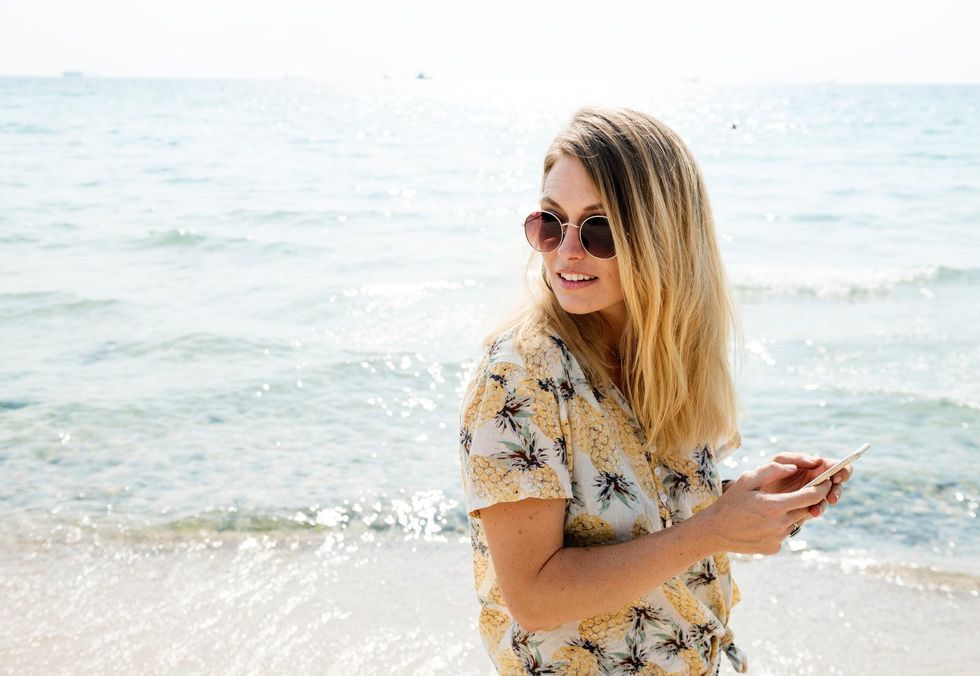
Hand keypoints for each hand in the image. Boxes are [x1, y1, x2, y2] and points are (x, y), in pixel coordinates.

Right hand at [698, 462, 832, 554]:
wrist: (715, 531)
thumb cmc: (730, 502)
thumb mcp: (747, 480)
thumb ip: (771, 470)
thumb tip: (794, 468)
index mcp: (775, 505)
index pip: (810, 496)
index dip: (822, 487)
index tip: (827, 480)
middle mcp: (780, 524)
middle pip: (808, 510)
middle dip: (810, 499)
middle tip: (804, 491)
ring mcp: (778, 538)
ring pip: (796, 522)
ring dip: (792, 513)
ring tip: (773, 507)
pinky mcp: (773, 548)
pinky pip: (784, 534)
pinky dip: (780, 526)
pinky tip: (763, 522)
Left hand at [762, 452, 851, 517]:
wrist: (753, 491)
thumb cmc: (768, 471)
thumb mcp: (780, 460)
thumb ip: (798, 458)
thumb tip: (818, 460)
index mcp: (816, 466)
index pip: (836, 466)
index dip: (842, 470)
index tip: (836, 477)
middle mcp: (818, 480)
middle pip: (837, 484)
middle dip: (837, 491)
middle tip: (831, 497)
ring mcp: (813, 495)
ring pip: (828, 499)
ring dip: (826, 504)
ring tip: (816, 509)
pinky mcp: (807, 508)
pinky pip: (817, 509)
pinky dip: (816, 511)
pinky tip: (811, 512)